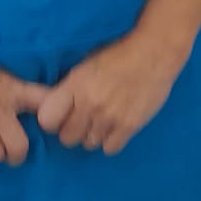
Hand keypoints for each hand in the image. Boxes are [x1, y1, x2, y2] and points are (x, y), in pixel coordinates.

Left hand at [37, 31, 185, 156]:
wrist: (154, 52)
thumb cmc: (118, 55)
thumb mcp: (86, 66)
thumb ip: (69, 88)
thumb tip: (50, 105)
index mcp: (75, 84)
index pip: (47, 120)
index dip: (52, 121)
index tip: (60, 116)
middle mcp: (90, 103)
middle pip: (67, 138)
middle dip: (73, 130)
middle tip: (83, 119)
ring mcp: (109, 116)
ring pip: (88, 144)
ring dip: (93, 135)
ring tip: (103, 119)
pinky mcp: (129, 126)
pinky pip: (109, 149)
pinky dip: (111, 140)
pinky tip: (115, 126)